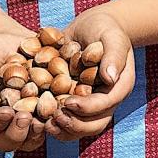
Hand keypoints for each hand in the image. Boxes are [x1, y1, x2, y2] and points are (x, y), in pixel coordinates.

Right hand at [0, 30, 47, 151]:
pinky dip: (57, 119)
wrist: (13, 44)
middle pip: (7, 140)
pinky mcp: (44, 113)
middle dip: (16, 133)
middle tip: (26, 118)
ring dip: (37, 133)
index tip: (6, 112)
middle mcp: (2, 122)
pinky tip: (65, 107)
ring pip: (30, 139)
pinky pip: (51, 123)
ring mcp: (24, 120)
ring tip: (45, 118)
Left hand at [49, 9, 136, 140]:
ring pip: (79, 129)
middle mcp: (105, 100)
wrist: (90, 27)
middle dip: (74, 125)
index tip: (68, 102)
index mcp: (119, 86)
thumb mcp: (112, 36)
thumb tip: (110, 78)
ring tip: (45, 123)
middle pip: (94, 125)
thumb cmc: (104, 28)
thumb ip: (114, 55)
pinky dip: (52, 123)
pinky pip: (65, 120)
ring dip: (62, 130)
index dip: (87, 107)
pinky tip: (38, 118)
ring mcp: (89, 104)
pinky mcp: (73, 102)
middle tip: (54, 118)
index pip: (106, 105)